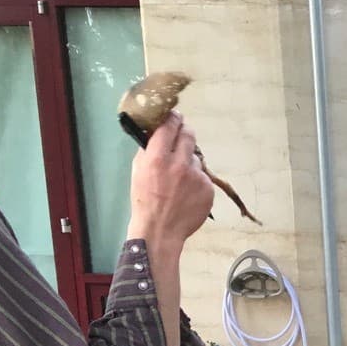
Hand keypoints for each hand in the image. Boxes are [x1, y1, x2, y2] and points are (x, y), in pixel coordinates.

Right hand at [126, 113, 213, 247]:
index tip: (173, 115)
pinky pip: (203, 177)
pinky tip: (187, 191)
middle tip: (182, 133)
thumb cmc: (144, 201)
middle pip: (188, 134)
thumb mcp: (138, 170)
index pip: (169, 125)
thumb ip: (148, 150)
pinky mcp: (208, 189)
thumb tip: (157, 133)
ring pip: (196, 158)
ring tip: (179, 177)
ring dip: (189, 160)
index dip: (172, 117)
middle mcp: (179, 163)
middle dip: (185, 131)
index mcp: (157, 157)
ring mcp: (196, 177)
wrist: (160, 230)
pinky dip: (196, 180)